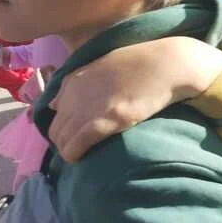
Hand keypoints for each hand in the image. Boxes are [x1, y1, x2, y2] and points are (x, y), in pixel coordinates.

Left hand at [48, 37, 221, 161]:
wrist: (167, 65)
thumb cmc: (142, 63)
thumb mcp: (104, 65)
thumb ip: (78, 82)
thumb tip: (54, 103)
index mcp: (75, 80)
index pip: (54, 111)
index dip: (65, 124)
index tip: (78, 131)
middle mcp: (76, 95)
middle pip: (56, 128)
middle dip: (64, 140)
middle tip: (82, 147)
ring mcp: (89, 108)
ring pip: (62, 139)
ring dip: (69, 150)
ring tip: (85, 154)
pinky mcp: (104, 121)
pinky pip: (76, 145)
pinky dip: (74, 154)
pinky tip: (81, 159)